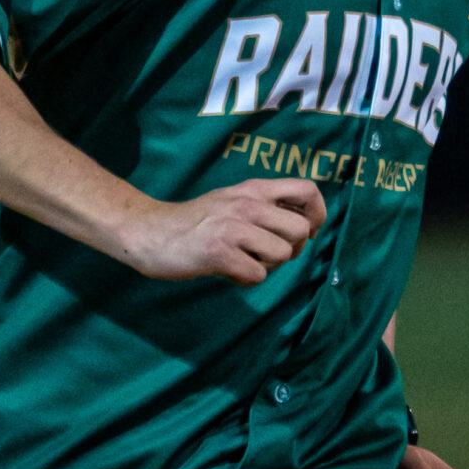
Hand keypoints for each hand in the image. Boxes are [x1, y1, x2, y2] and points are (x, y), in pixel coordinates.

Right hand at [118, 178, 325, 283]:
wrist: (150, 232)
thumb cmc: (197, 222)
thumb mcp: (233, 200)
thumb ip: (266, 206)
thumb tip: (306, 224)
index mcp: (253, 188)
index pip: (307, 190)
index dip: (317, 214)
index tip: (306, 232)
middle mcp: (246, 203)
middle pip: (300, 231)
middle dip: (291, 249)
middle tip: (267, 253)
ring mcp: (232, 227)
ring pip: (281, 255)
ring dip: (267, 266)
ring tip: (243, 260)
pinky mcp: (218, 253)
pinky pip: (257, 275)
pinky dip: (245, 279)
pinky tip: (227, 271)